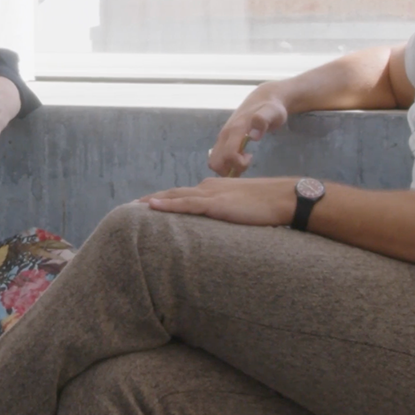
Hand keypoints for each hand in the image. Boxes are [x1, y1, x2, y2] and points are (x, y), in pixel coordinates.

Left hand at [143, 177, 298, 226]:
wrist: (284, 198)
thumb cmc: (268, 206)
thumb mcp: (241, 209)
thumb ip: (227, 214)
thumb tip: (218, 227)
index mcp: (213, 189)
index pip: (182, 194)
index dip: (164, 199)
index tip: (146, 206)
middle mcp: (208, 187)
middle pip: (173, 192)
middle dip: (152, 200)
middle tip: (130, 207)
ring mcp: (211, 194)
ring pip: (174, 196)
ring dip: (152, 202)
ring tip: (132, 207)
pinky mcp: (216, 204)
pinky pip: (186, 204)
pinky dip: (167, 204)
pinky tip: (151, 207)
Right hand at [208, 87, 289, 176]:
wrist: (264, 98)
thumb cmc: (271, 108)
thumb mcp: (273, 113)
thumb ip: (263, 121)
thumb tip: (253, 135)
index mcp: (235, 130)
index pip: (228, 155)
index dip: (239, 164)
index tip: (251, 157)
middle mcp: (224, 135)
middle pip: (216, 163)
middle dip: (230, 170)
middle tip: (246, 163)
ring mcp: (222, 137)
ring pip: (215, 162)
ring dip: (228, 168)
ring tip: (244, 160)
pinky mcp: (223, 139)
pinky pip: (218, 157)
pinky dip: (227, 163)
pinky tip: (241, 156)